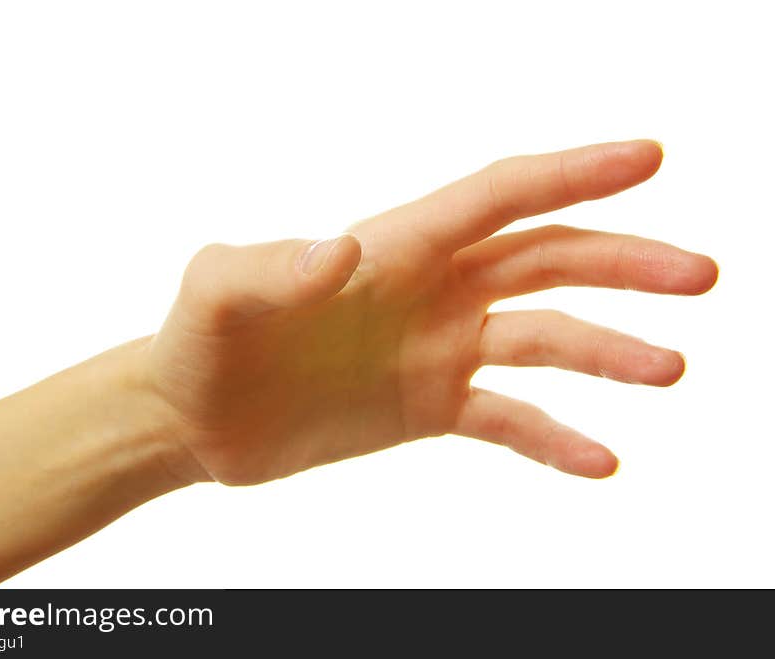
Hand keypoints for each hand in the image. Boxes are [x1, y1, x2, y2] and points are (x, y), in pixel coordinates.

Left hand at [146, 140, 716, 484]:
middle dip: (624, 261)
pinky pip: (508, 419)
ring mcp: (437, 349)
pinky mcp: (430, 407)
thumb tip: (342, 252)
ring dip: (609, 351)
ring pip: (543, 339)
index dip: (571, 175)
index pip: (500, 198)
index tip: (647, 158)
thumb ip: (270, 265)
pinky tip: (602, 459)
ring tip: (669, 367)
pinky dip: (555, 438)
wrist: (197, 419)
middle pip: (546, 261)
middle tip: (699, 274)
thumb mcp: (218, 293)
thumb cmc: (200, 342)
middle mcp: (431, 290)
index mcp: (396, 247)